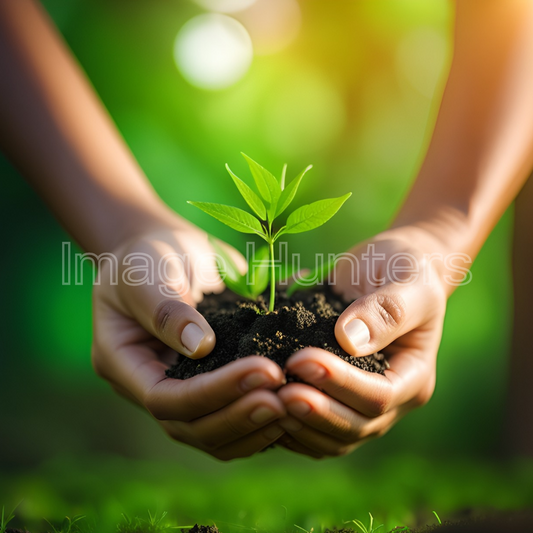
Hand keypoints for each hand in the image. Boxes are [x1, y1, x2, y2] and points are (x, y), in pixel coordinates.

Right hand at [92, 222, 285, 459]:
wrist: (167, 251)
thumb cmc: (147, 257)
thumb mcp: (145, 274)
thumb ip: (167, 309)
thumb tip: (201, 347)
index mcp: (126, 365)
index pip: (165, 399)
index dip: (212, 393)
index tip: (261, 371)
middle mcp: (156, 386)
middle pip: (192, 427)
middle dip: (239, 416)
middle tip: (284, 399)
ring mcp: (186, 387)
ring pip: (216, 433)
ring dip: (255, 426)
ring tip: (295, 405)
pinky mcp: (214, 381)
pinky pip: (235, 414)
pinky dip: (262, 418)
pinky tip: (296, 404)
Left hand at [276, 228, 447, 457]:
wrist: (384, 269)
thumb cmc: (401, 269)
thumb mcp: (406, 280)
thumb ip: (386, 310)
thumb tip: (349, 339)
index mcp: (413, 375)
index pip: (380, 395)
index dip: (341, 383)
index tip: (302, 358)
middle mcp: (391, 401)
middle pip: (355, 426)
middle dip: (315, 411)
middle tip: (278, 391)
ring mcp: (362, 406)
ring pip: (333, 438)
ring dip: (300, 425)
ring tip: (266, 401)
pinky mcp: (337, 402)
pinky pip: (316, 431)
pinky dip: (292, 427)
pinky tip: (264, 409)